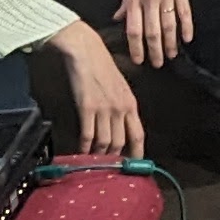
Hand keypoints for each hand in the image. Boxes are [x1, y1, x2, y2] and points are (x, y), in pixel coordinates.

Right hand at [52, 23, 142, 154]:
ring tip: (93, 162)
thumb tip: (120, 127)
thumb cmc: (102, 67)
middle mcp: (121, 109)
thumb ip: (122, 107)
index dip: (137, 154)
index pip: (138, 135)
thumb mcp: (120, 87)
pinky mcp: (87, 107)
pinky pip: (88, 135)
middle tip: (106, 168)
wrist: (86, 51)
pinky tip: (81, 152)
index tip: (133, 166)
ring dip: (98, 155)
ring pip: (105, 142)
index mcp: (131, 104)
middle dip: (114, 158)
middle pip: (120, 143)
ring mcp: (105, 109)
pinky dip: (84, 147)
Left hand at [117, 0, 200, 64]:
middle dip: (154, 50)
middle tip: (157, 65)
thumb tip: (118, 17)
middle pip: (151, 31)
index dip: (135, 46)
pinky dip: (186, 26)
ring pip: (168, 24)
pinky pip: (184, 11)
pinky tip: (188, 38)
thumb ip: (126, 1)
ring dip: (170, 43)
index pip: (133, 28)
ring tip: (172, 55)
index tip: (138, 60)